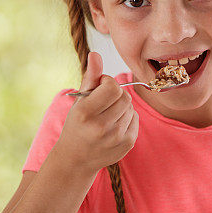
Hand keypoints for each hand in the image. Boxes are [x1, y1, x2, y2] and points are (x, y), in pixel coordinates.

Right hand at [55, 51, 138, 173]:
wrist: (76, 159)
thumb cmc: (77, 124)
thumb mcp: (79, 100)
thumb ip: (90, 76)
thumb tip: (96, 54)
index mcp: (85, 113)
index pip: (112, 87)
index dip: (108, 83)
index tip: (99, 88)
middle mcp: (100, 127)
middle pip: (124, 97)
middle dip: (116, 95)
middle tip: (104, 102)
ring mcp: (115, 137)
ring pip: (130, 107)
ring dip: (121, 106)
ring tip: (108, 115)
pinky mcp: (127, 144)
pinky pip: (135, 118)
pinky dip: (127, 118)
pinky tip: (114, 125)